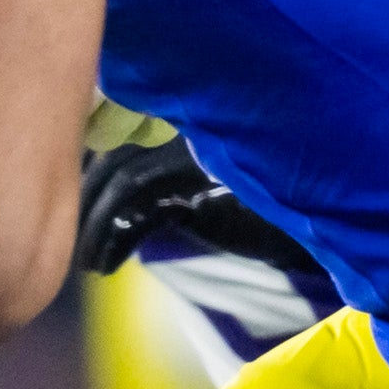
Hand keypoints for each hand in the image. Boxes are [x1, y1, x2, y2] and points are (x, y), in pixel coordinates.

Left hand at [73, 133, 323, 284]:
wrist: (315, 221)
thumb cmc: (259, 208)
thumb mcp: (203, 184)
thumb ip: (163, 179)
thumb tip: (106, 194)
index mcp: (183, 123)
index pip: (119, 137)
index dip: (90, 172)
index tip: (76, 207)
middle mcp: (185, 131)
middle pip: (112, 157)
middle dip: (84, 202)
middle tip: (74, 242)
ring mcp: (193, 158)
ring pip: (120, 185)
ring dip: (94, 227)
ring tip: (87, 261)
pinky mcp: (199, 192)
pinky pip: (139, 215)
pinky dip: (114, 240)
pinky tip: (105, 265)